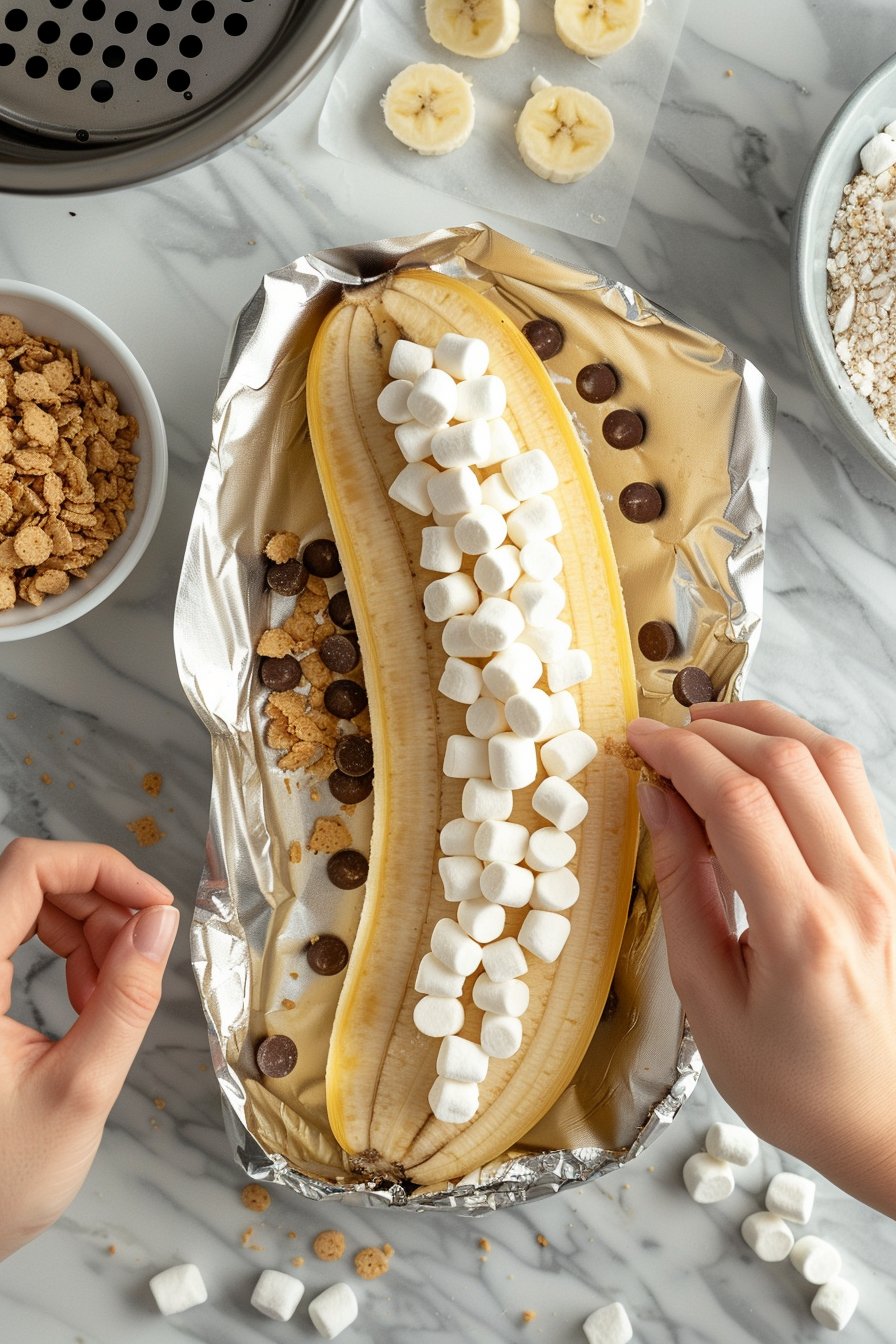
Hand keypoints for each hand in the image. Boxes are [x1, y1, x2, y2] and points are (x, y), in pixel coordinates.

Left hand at [0, 838, 178, 1258]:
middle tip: (143, 960)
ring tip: (114, 994)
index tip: (155, 904)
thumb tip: (160, 924)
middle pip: (33, 882)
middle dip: (103, 907)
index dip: (101, 868)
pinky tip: (89, 1000)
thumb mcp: (81, 1089)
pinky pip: (23, 938)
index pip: (28, 869)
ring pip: (32, 906)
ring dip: (90, 933)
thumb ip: (125, 1000)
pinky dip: (70, 955)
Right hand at [627, 701, 895, 1215]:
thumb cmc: (791, 1082)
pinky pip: (851, 785)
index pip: (737, 799)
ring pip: (830, 756)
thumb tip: (659, 802)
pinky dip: (801, 752)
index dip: (678, 754)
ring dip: (764, 726)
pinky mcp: (893, 875)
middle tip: (662, 738)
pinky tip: (760, 763)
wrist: (884, 1122)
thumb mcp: (706, 1000)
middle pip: (786, 761)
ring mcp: (885, 878)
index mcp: (800, 930)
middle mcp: (856, 890)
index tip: (636, 742)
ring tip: (708, 730)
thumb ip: (683, 889)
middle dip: (712, 730)